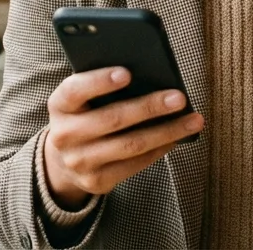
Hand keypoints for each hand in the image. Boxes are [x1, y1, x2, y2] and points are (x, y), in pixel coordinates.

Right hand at [43, 67, 204, 209]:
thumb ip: (103, 85)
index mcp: (59, 105)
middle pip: (112, 119)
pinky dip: (160, 149)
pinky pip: (135, 164)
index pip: (75, 90)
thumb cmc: (84, 114)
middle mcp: (65, 135)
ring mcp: (80, 161)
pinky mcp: (97, 181)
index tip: (127, 72)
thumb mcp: (82, 98)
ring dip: (166, 131)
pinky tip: (178, 137)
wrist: (64, 159)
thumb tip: (150, 73)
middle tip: (178, 97)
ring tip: (193, 120)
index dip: (100, 81)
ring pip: (131, 145)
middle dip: (149, 107)